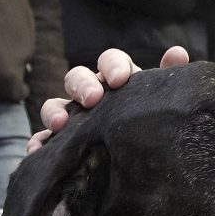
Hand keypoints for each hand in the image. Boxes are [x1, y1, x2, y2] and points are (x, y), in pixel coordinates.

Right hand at [28, 45, 189, 151]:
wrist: (145, 162)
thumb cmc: (150, 120)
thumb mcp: (160, 101)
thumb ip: (169, 79)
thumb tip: (178, 53)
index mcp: (118, 80)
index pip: (111, 60)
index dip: (113, 65)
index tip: (119, 79)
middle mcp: (92, 94)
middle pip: (78, 77)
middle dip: (82, 85)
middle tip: (92, 99)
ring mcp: (74, 118)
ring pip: (55, 106)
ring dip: (55, 112)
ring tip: (60, 125)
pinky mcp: (61, 143)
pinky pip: (44, 140)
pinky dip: (38, 143)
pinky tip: (37, 151)